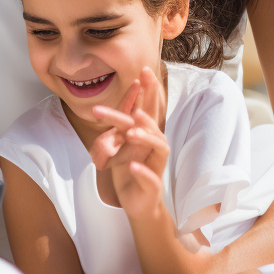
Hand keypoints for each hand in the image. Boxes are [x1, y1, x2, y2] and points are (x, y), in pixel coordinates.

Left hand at [90, 66, 170, 216]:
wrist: (137, 204)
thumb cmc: (129, 171)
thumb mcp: (122, 146)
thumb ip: (121, 126)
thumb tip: (114, 102)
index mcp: (146, 136)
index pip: (149, 109)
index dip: (149, 90)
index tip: (144, 70)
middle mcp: (154, 147)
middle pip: (153, 122)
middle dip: (148, 104)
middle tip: (137, 87)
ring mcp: (155, 166)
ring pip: (159, 147)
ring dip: (146, 137)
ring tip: (131, 132)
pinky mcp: (152, 186)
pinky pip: (151, 177)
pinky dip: (142, 171)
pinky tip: (132, 165)